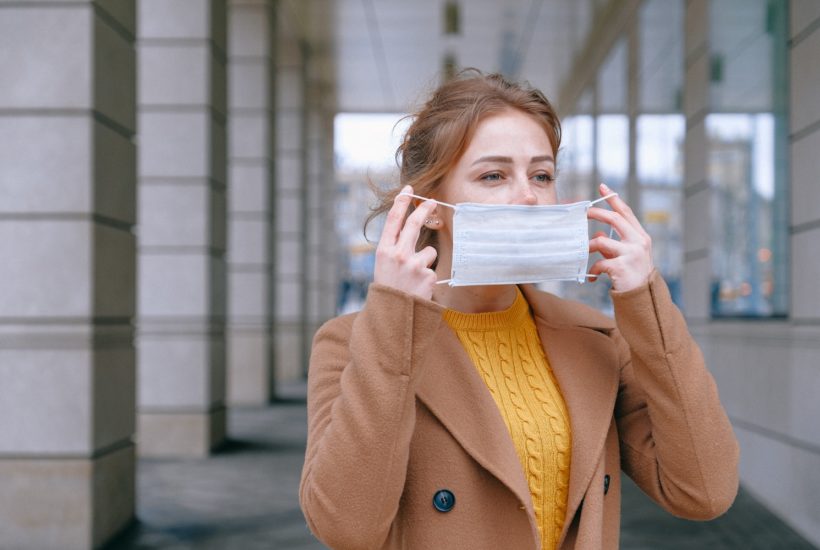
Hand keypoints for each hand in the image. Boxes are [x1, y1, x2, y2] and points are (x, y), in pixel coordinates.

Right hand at [373, 185, 438, 299]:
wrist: (393, 316)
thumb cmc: (389, 288)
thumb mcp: (384, 266)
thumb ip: (395, 247)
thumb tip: (411, 227)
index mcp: (383, 251)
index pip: (393, 220)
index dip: (401, 203)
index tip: (409, 190)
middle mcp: (398, 255)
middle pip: (414, 225)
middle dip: (424, 209)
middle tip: (432, 201)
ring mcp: (413, 265)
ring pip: (429, 251)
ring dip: (425, 261)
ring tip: (414, 278)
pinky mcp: (427, 276)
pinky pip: (433, 269)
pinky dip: (428, 277)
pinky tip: (419, 288)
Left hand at [586, 183, 653, 291]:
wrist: (643, 299)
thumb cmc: (633, 276)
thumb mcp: (625, 256)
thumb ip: (614, 244)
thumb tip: (599, 234)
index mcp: (640, 237)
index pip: (626, 212)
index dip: (614, 199)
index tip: (602, 187)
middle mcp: (638, 242)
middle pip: (614, 219)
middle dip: (596, 213)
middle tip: (583, 213)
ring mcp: (631, 254)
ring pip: (601, 241)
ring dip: (588, 246)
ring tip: (582, 253)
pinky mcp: (621, 267)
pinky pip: (599, 262)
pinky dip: (593, 269)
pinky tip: (592, 277)